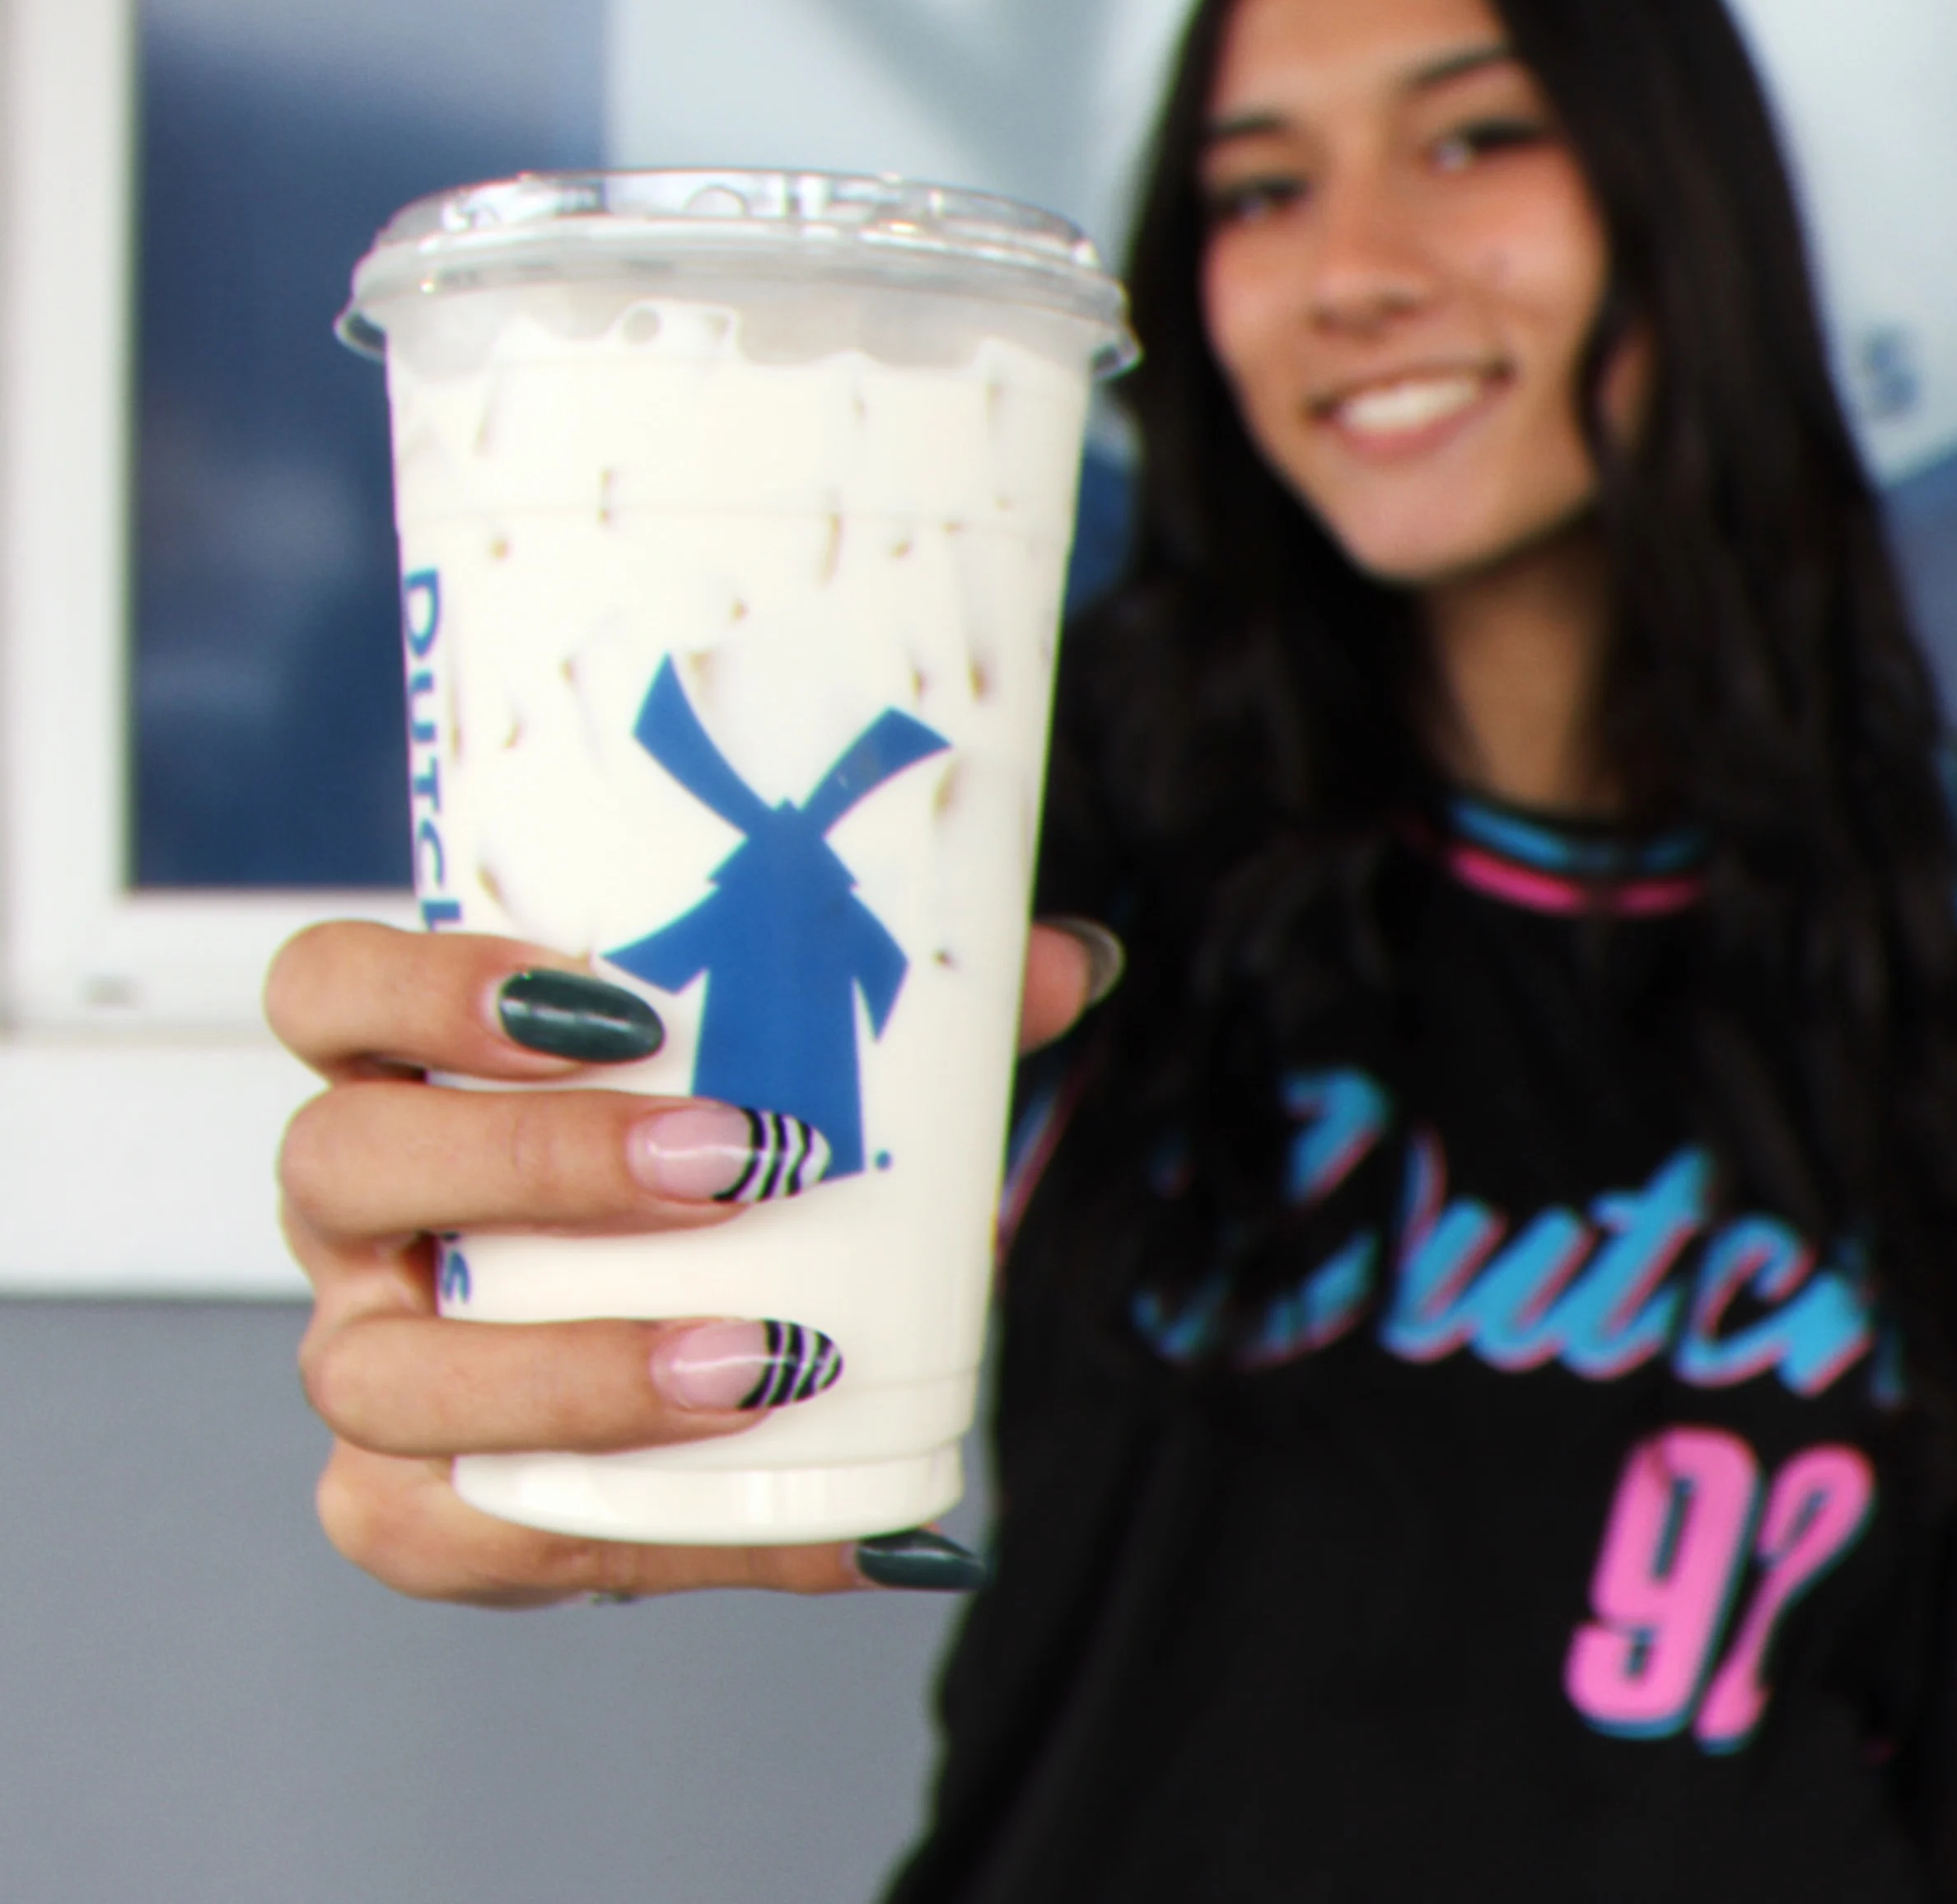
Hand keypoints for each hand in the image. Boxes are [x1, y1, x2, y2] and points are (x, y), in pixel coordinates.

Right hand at [268, 918, 1114, 1606]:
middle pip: (343, 1165)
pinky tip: (843, 1528)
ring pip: (380, 1378)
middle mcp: (362, 1218)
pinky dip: (678, 1540)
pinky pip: (482, 1545)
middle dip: (536, 1163)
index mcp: (415, 1074)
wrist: (690, 1348)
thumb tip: (1074, 963)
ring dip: (577, 1373)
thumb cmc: (713, 1175)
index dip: (424, 985)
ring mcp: (371, 1360)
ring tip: (768, 1358)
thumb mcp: (802, 1077)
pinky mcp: (420, 1507)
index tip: (604, 1001)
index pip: (330, 990)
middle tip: (736, 1163)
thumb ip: (914, 1017)